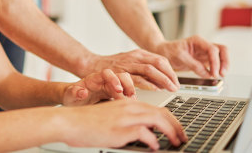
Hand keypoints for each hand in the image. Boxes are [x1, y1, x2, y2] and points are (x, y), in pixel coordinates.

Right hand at [60, 99, 187, 149]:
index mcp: (127, 104)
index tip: (177, 130)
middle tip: (183, 137)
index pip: (157, 108)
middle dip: (177, 125)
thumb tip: (142, 133)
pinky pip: (144, 133)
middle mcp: (129, 107)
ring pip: (158, 120)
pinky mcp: (119, 129)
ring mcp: (125, 117)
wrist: (68, 121)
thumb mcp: (110, 117)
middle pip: (162, 112)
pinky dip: (153, 140)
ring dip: (171, 132)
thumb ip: (126, 120)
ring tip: (176, 142)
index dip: (171, 119)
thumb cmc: (85, 122)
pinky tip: (155, 146)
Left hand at [63, 69, 134, 105]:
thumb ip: (75, 92)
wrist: (72, 99)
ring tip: (133, 101)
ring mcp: (110, 87)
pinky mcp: (113, 94)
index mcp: (94, 79)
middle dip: (127, 84)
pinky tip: (131, 105)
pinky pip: (125, 93)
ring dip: (131, 91)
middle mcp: (104, 81)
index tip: (118, 90)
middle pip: (120, 76)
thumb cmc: (71, 96)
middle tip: (130, 96)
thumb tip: (83, 92)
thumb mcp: (69, 95)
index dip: (113, 79)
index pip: (106, 73)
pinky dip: (130, 97)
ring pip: (125, 83)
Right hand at [86, 49, 179, 90]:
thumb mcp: (130, 63)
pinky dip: (147, 83)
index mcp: (139, 53)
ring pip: (150, 69)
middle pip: (158, 62)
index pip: (161, 60)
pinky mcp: (120, 71)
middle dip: (170, 75)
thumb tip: (161, 81)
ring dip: (162, 79)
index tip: (176, 81)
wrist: (91, 65)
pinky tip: (155, 89)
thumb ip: (144, 70)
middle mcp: (134, 56)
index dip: (171, 71)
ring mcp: (127, 63)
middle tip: (176, 86)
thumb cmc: (112, 67)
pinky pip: (136, 77)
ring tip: (169, 89)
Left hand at [152, 35, 228, 77]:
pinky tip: (214, 76)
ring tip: (219, 76)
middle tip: (222, 74)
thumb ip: (193, 64)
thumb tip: (206, 73)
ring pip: (221, 56)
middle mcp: (204, 46)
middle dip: (225, 62)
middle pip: (222, 50)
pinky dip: (217, 69)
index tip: (213, 72)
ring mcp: (205, 53)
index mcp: (198, 41)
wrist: (163, 52)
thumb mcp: (179, 56)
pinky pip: (215, 64)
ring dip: (223, 66)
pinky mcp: (204, 60)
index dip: (215, 61)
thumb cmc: (169, 51)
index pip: (212, 49)